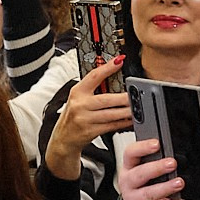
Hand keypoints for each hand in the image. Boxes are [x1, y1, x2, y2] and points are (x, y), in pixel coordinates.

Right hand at [45, 60, 132, 181]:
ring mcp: (85, 119)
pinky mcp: (90, 132)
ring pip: (111, 114)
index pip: (94, 76)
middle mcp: (80, 105)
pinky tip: (130, 120)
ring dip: (126, 112)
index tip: (120, 60)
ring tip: (137, 108)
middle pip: (106, 99)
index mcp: (77, 92)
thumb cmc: (73, 116)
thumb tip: (113, 75)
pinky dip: (123, 123)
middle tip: (135, 95)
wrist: (63, 138)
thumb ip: (92, 88)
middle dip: (123, 98)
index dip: (107, 67)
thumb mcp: (78, 98)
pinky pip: (111, 126)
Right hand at [113, 135, 184, 199]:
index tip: (157, 144)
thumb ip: (156, 161)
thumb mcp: (147, 171)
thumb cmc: (146, 186)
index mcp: (129, 167)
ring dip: (165, 188)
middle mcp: (127, 183)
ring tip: (180, 183)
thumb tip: (177, 152)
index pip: (130, 153)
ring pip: (149, 194)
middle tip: (172, 163)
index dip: (142, 147)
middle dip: (157, 168)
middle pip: (139, 174)